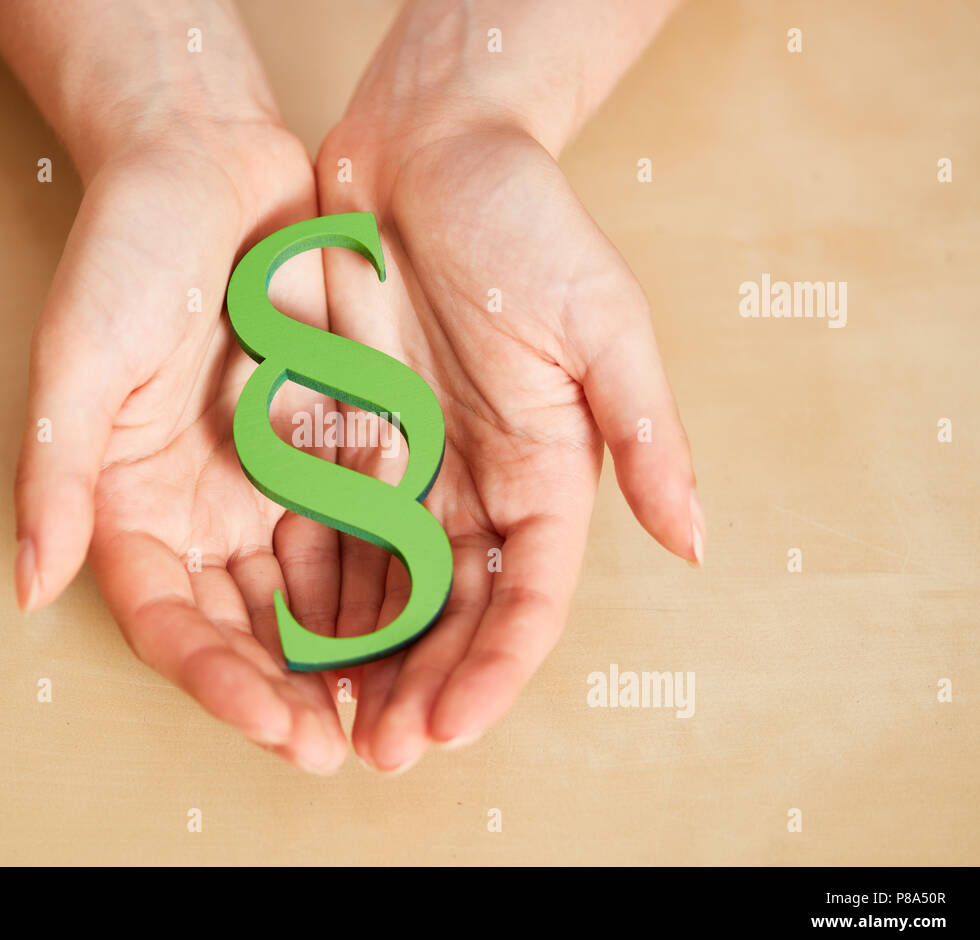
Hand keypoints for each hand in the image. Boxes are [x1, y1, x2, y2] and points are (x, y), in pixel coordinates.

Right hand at [15, 117, 349, 773]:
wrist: (209, 162)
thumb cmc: (127, 251)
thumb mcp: (79, 358)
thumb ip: (54, 473)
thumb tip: (28, 587)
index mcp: (132, 505)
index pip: (173, 621)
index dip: (220, 682)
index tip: (278, 725)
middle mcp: (202, 509)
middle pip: (247, 628)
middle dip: (294, 692)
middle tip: (350, 746)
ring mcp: (268, 483)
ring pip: (314, 595)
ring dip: (353, 656)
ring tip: (402, 709)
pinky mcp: (327, 448)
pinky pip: (365, 528)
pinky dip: (392, 578)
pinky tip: (433, 620)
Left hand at [315, 108, 700, 771]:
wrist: (425, 149)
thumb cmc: (525, 222)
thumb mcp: (601, 321)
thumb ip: (644, 433)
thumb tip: (695, 542)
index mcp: (546, 471)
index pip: (528, 596)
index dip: (495, 666)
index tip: (452, 724)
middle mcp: (476, 484)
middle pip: (451, 613)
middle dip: (421, 685)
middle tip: (379, 750)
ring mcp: (406, 468)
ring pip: (383, 590)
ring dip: (361, 661)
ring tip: (328, 724)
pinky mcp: (342, 440)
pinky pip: (323, 531)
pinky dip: (309, 593)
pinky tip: (284, 642)